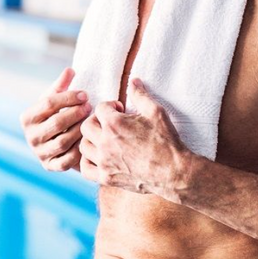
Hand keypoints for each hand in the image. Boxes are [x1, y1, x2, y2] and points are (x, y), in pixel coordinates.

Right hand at [20, 67, 92, 171]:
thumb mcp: (55, 99)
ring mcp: (39, 153)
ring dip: (80, 129)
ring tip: (90, 120)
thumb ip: (61, 85)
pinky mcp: (50, 166)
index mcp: (27, 118)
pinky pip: (67, 160)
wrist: (53, 141)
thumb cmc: (55, 115)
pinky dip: (79, 149)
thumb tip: (70, 70)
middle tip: (90, 106)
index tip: (85, 94)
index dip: (68, 97)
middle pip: (57, 122)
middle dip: (76, 113)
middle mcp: (30, 137)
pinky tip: (87, 138)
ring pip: (63, 141)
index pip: (48, 104)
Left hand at [79, 78, 192, 199]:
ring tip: (104, 140)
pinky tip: (99, 158)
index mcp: (115, 124)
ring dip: (91, 140)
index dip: (110, 106)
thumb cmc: (166, 142)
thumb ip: (141, 95)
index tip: (120, 111)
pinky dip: (88, 162)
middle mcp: (105, 142)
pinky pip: (85, 168)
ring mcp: (104, 161)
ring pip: (83, 146)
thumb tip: (133, 80)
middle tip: (109, 124)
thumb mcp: (156, 113)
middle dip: (96, 121)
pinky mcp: (106, 177)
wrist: (174, 173)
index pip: (100, 108)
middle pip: (86, 126)